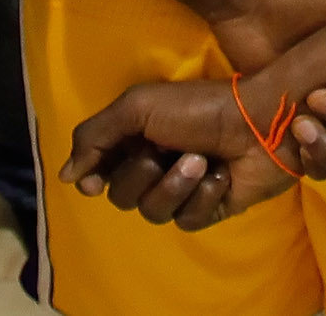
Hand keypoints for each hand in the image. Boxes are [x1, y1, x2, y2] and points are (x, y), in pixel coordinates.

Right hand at [60, 77, 289, 229]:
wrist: (259, 120)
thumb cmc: (199, 106)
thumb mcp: (138, 106)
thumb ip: (95, 137)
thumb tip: (66, 177)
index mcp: (135, 139)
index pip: (98, 172)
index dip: (94, 177)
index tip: (95, 179)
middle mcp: (154, 166)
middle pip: (121, 196)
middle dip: (141, 176)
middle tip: (165, 152)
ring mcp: (181, 189)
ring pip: (153, 212)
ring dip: (175, 184)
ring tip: (201, 160)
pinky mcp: (207, 208)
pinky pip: (188, 220)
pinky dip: (203, 196)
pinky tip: (220, 175)